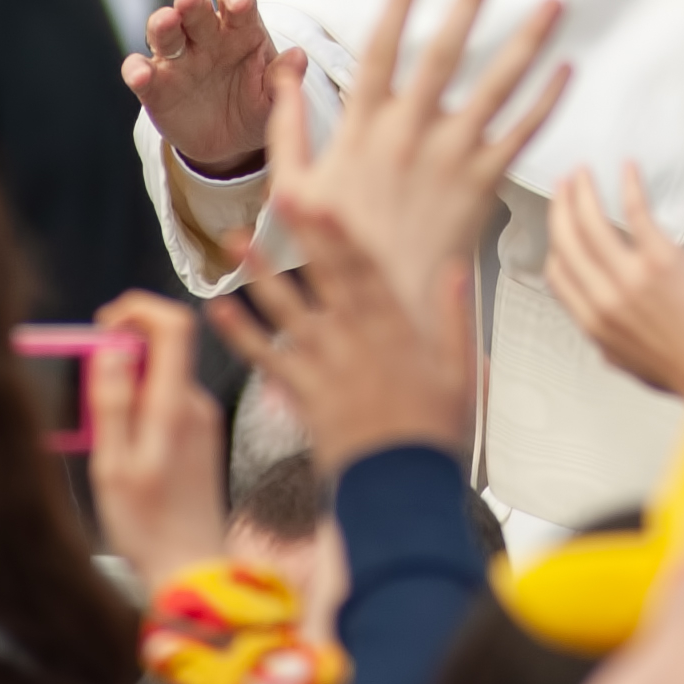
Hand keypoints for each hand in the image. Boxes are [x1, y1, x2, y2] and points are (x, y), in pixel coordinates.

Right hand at [86, 293, 227, 589]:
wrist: (193, 569)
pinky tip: (115, 440)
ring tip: (91, 419)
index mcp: (176, 406)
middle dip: (120, 347)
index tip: (102, 322)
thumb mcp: (114, 465)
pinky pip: (166, 402)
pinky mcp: (200, 438)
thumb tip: (109, 350)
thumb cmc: (148, 526)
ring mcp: (202, 421)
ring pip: (161, 376)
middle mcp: (196, 405)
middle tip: (81, 376)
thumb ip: (111, 404)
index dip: (137, 309)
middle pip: (163, 347)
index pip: (174, 324)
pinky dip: (138, 404)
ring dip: (125, 380)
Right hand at [125, 0, 287, 174]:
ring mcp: (177, 59)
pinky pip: (141, 73)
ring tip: (165, 21)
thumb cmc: (256, 107)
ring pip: (165, 33)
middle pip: (196, 11)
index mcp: (241, 32)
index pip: (238, 4)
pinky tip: (140, 74)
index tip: (238, 1)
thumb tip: (299, 56)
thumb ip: (284, 77)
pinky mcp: (154, 85)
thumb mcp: (274, 98)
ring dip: (162, 24)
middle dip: (192, 3)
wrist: (231, 144)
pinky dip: (137, 70)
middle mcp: (206, 38)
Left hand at [208, 212, 477, 475]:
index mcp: (396, 331)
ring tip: (238, 243)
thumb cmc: (433, 434)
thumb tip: (456, 271)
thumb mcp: (463, 371)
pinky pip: (266, 359)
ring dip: (261, 274)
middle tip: (281, 197)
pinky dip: (241, 335)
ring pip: (288, 310)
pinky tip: (219, 312)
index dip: (343, 233)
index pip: (367, 270)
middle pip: (325, 277)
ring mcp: (326, 366)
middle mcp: (356, 341)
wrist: (400, 487)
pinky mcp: (303, 395)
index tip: (325, 201)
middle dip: (302, 235)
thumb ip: (455, 318)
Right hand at [268, 0, 567, 325]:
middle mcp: (410, 132)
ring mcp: (450, 157)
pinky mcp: (483, 184)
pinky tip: (567, 70)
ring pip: (496, 85)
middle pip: (445, 51)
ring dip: (527, 39)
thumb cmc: (334, 245)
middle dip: (471, 0)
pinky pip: (522, 135)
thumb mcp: (292, 182)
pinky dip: (546, 102)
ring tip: (553, 1)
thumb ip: (287, 119)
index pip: (381, 46)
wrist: (381, 301)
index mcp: (362, 125)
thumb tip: (284, 61)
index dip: (400, 1)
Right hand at [545, 164, 683, 403]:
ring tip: (583, 175)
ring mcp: (630, 277)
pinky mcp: (661, 260)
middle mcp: (604, 297)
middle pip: (566, 241)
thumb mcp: (629, 361)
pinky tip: (628, 170)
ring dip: (583, 191)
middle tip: (564, 186)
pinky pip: (635, 212)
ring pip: (590, 222)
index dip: (555, 243)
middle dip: (560, 207)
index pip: (557, 273)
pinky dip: (628, 185)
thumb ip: (608, 337)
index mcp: (594, 323)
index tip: (559, 225)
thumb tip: (602, 321)